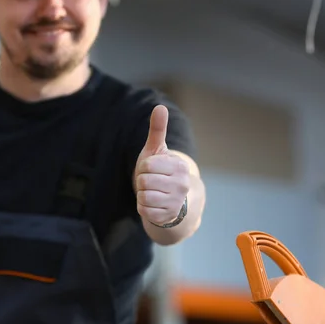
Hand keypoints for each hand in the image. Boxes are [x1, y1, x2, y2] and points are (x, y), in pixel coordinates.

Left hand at [134, 105, 189, 225]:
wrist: (174, 200)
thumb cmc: (161, 171)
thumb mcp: (158, 150)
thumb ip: (158, 129)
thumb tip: (160, 106)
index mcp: (179, 166)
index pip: (147, 165)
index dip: (144, 168)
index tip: (152, 170)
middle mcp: (182, 184)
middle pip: (144, 181)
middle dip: (143, 182)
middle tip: (152, 183)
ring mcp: (176, 202)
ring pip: (143, 196)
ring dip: (143, 195)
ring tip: (153, 193)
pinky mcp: (168, 217)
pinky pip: (144, 210)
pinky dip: (143, 208)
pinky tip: (153, 204)